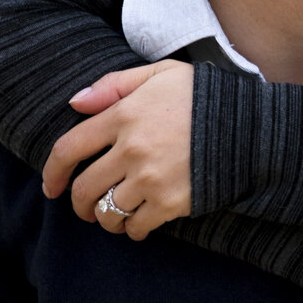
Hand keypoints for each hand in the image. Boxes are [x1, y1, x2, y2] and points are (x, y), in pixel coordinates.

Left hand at [43, 60, 194, 240]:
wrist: (251, 127)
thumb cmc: (205, 97)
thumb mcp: (162, 73)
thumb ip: (115, 84)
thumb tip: (75, 103)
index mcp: (124, 114)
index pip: (69, 148)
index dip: (53, 172)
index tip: (52, 187)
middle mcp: (131, 149)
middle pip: (84, 187)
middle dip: (78, 203)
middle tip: (84, 208)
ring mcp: (149, 177)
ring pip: (106, 212)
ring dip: (105, 219)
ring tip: (113, 217)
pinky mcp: (170, 202)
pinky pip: (135, 226)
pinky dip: (132, 229)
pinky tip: (138, 223)